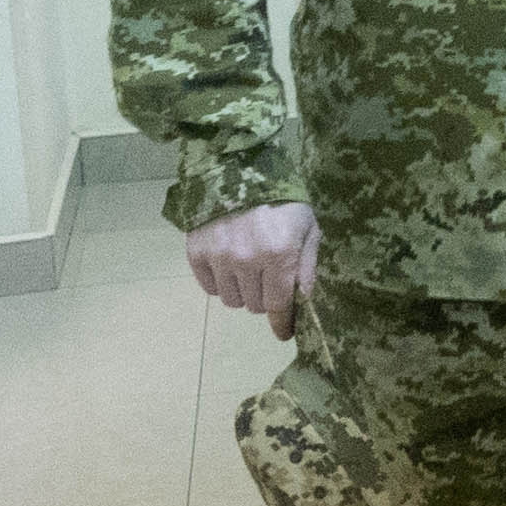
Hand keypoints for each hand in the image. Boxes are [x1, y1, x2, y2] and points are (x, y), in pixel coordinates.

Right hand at [187, 201, 320, 339]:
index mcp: (279, 256)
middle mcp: (247, 261)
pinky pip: (210, 288)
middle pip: (255, 305)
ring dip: (243, 292)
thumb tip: (304, 299)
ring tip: (249, 270)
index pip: (279, 305)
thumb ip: (307, 265)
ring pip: (232, 300)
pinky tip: (229, 266)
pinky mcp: (196, 252)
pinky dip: (221, 283)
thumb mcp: (308, 228)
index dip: (282, 323)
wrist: (239, 171)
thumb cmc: (283, 202)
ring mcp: (219, 257)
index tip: (283, 334)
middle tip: (269, 279)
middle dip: (265, 298)